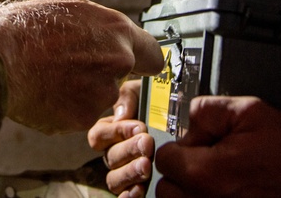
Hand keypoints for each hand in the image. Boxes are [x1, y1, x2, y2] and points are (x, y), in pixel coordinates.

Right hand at [0, 0, 163, 132]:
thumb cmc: (29, 26)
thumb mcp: (75, 9)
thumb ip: (105, 28)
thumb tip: (117, 38)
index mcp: (118, 33)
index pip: (154, 56)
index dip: (143, 61)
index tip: (137, 65)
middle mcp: (117, 63)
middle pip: (122, 78)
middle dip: (105, 75)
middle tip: (73, 65)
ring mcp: (100, 94)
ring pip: (100, 97)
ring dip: (84, 92)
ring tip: (53, 75)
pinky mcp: (81, 119)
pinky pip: (80, 115)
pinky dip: (67, 108)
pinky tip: (47, 92)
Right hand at [88, 79, 154, 196]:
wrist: (182, 121)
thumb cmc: (157, 104)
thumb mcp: (143, 92)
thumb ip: (128, 97)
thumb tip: (121, 116)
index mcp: (110, 130)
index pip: (99, 135)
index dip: (116, 132)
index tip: (139, 127)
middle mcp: (113, 153)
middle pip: (110, 157)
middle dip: (129, 150)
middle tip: (148, 145)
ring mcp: (123, 173)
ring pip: (114, 179)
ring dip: (129, 173)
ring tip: (146, 167)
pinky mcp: (136, 187)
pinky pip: (124, 196)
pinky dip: (130, 195)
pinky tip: (141, 189)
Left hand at [154, 96, 280, 197]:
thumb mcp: (251, 112)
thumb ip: (209, 108)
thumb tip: (189, 118)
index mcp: (206, 173)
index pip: (164, 158)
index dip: (181, 146)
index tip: (198, 145)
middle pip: (166, 187)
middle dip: (181, 172)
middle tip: (206, 163)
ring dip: (188, 192)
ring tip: (214, 180)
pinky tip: (221, 193)